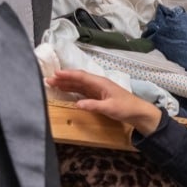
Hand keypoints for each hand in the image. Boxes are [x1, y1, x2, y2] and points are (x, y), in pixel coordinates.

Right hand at [44, 69, 162, 135]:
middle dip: (63, 79)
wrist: (139, 113)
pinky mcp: (98, 96)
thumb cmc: (126, 108)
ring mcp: (98, 90)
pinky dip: (73, 90)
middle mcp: (98, 84)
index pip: (81, 76)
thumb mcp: (109, 108)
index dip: (68, 75)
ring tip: (53, 84)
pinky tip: (66, 91)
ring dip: (66, 84)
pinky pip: (83, 91)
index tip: (55, 74)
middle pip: (77, 79)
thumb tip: (77, 104)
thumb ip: (93, 105)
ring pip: (79, 85)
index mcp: (100, 82)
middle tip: (48, 79)